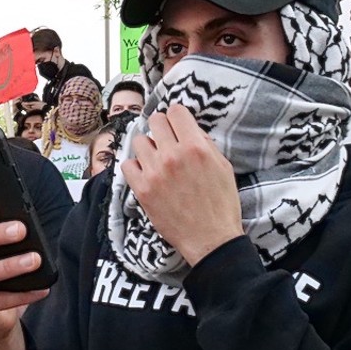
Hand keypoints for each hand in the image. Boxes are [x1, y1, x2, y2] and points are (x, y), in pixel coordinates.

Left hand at [120, 105, 242, 266]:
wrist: (209, 239)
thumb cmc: (220, 204)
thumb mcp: (223, 167)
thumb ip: (205, 144)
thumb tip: (189, 129)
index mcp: (196, 147)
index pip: (176, 111)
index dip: (177, 117)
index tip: (178, 126)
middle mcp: (172, 155)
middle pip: (155, 121)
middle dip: (162, 129)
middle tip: (167, 142)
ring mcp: (154, 172)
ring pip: (139, 141)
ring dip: (148, 148)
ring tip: (157, 161)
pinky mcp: (142, 189)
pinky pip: (127, 164)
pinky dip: (136, 167)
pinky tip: (147, 174)